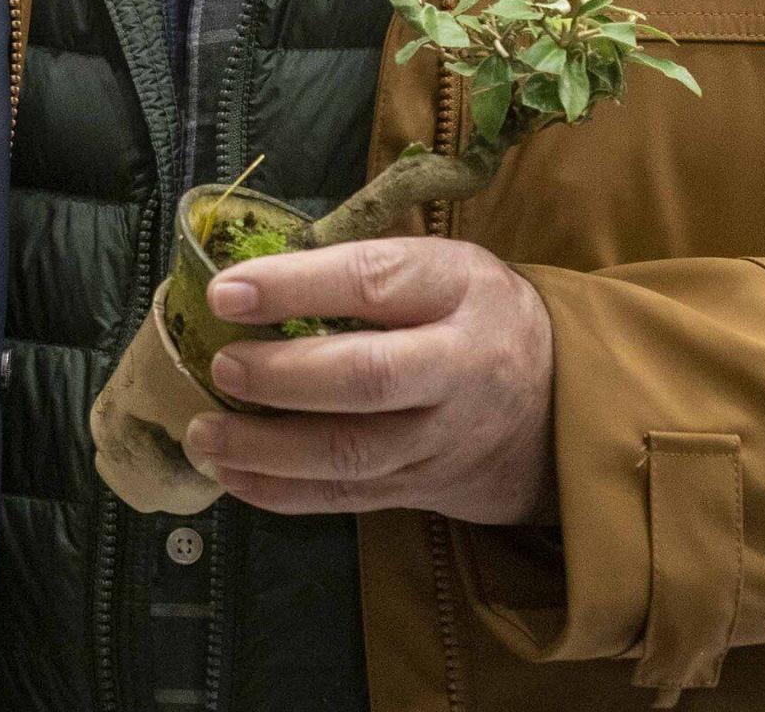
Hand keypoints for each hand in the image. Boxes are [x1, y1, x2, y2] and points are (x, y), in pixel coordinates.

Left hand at [179, 235, 557, 526]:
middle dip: (282, 375)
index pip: (371, 282)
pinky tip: (232, 479)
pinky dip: (284, 494)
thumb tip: (253, 269)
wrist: (559, 403)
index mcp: (457, 288)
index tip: (226, 290)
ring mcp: (444, 437)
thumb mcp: (441, 265)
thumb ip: (364, 267)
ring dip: (268, 450)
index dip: (295, 286)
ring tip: (205, 433)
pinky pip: (350, 498)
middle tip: (221, 366)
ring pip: (354, 453)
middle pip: (367, 378)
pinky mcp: (426, 488)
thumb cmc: (472, 313)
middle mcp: (458, 365)